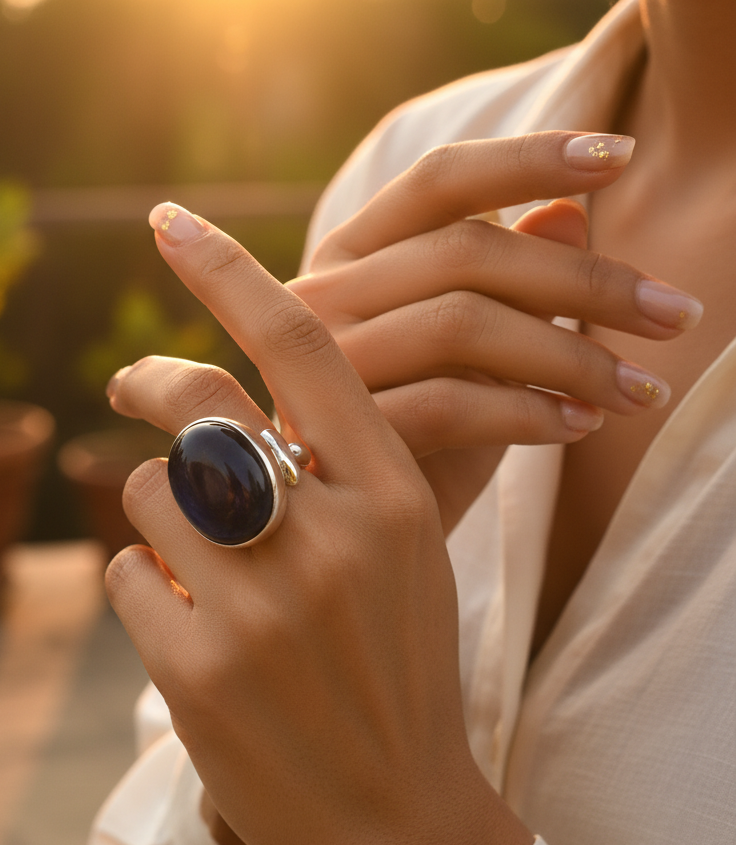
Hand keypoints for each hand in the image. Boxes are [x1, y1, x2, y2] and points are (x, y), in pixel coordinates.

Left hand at [106, 202, 533, 844]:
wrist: (399, 821)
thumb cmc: (397, 673)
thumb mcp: (404, 559)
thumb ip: (337, 477)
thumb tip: (228, 410)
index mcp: (396, 497)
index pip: (303, 348)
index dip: (229, 274)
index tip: (171, 222)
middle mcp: (332, 536)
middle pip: (201, 405)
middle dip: (150, 378)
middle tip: (125, 379)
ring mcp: (260, 605)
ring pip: (150, 490)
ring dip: (159, 513)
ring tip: (199, 568)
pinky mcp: (196, 667)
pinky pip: (129, 573)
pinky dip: (147, 586)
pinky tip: (191, 633)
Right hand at [288, 132, 700, 531]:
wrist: (351, 536)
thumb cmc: (416, 437)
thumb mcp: (470, 356)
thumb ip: (506, 285)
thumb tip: (570, 213)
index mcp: (349, 257)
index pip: (438, 182)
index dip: (528, 160)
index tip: (622, 155)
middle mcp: (318, 297)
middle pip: (465, 253)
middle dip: (587, 281)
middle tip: (678, 315)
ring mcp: (320, 368)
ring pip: (460, 323)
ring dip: (572, 356)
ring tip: (641, 389)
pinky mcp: (335, 436)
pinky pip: (449, 405)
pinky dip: (529, 413)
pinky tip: (581, 427)